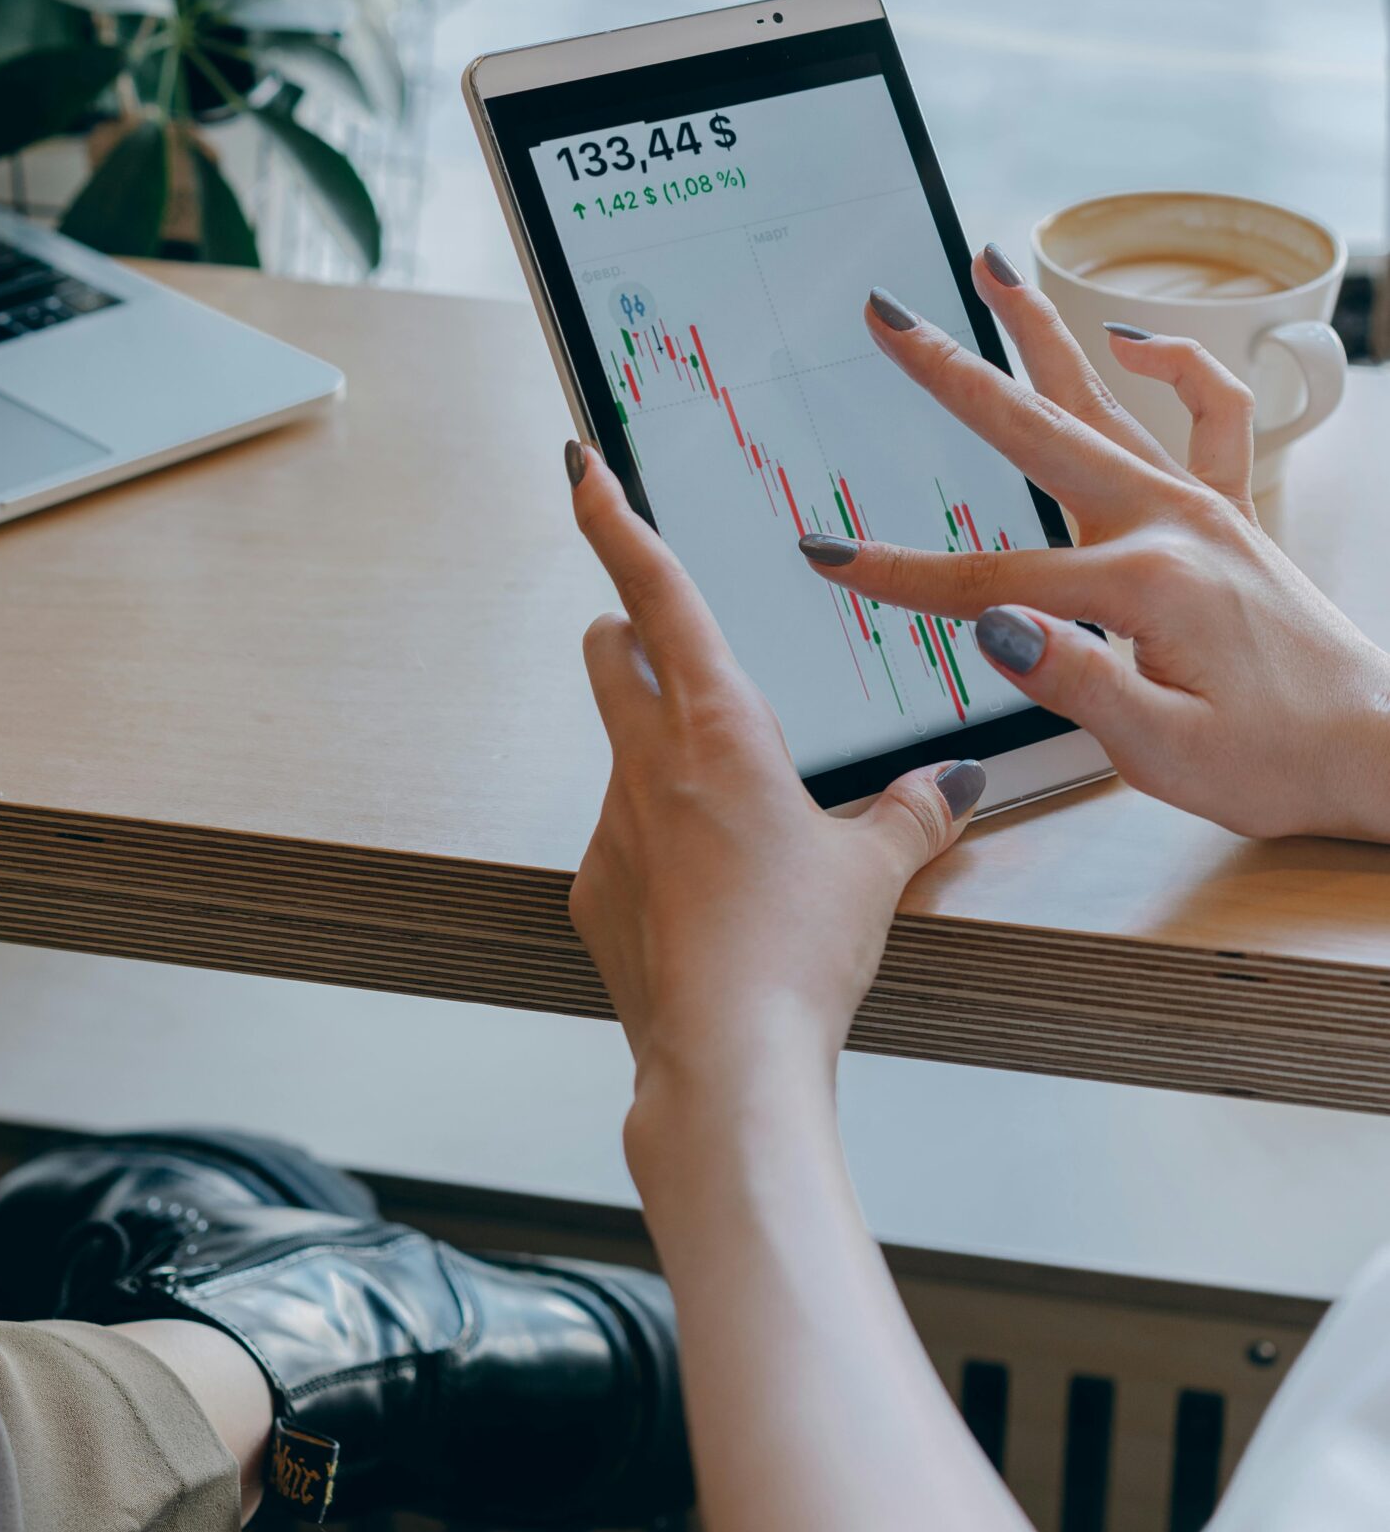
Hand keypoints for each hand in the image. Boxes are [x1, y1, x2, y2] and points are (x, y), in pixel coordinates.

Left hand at [565, 442, 985, 1095]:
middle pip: (611, 653)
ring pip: (621, 750)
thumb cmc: (799, 953)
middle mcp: (647, 763)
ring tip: (734, 816)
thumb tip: (951, 787)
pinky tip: (709, 897)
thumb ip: (911, 816)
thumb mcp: (875, 871)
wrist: (728, 1061)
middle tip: (666, 641)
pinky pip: (621, 837)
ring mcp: (609, 827)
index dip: (613, 521)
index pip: (656, 593)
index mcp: (718, 729)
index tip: (581, 469)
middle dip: (630, 631)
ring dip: (660, 751)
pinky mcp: (593, 890)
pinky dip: (658, 842)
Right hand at [799, 254, 1389, 840]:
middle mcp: (1171, 523)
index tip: (827, 555)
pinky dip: (1177, 367)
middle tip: (888, 316)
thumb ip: (1076, 679)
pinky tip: (1133, 342)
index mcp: (1143, 583)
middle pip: (1034, 434)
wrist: (1379, 752)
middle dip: (951, 372)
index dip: (899, 575)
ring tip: (992, 266)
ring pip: (1106, 399)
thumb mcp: (1164, 751)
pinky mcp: (1231, 515)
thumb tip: (995, 627)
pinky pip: (1211, 416)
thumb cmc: (1277, 762)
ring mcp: (1203, 508)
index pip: (991, 581)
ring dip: (1045, 331)